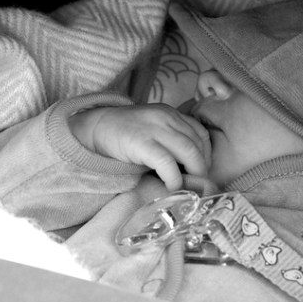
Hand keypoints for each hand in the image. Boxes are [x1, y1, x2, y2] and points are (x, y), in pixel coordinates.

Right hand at [70, 104, 210, 190]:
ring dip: (193, 173)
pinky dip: (175, 178)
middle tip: (198, 183)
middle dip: (202, 167)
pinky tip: (173, 187)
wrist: (95, 127)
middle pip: (197, 144)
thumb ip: (172, 141)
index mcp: (172, 114)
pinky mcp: (142, 142)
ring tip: (188, 187)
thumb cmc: (126, 134)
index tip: (203, 170)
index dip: (207, 155)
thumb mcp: (154, 130)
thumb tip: (192, 168)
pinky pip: (167, 163)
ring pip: (189, 152)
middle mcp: (167, 117)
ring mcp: (155, 128)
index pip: (201, 134)